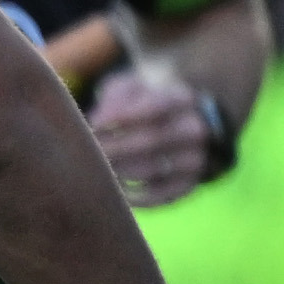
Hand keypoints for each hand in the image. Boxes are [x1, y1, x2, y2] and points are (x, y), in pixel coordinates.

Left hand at [88, 68, 219, 206]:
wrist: (174, 123)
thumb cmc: (140, 102)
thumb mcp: (129, 87)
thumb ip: (115, 97)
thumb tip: (99, 121)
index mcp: (182, 99)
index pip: (154, 107)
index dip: (122, 117)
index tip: (94, 124)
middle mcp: (195, 129)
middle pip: (151, 141)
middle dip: (114, 147)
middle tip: (88, 152)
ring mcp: (195, 158)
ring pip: (152, 169)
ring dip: (118, 170)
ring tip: (94, 168)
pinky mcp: (187, 185)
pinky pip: (159, 196)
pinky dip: (132, 196)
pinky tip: (113, 188)